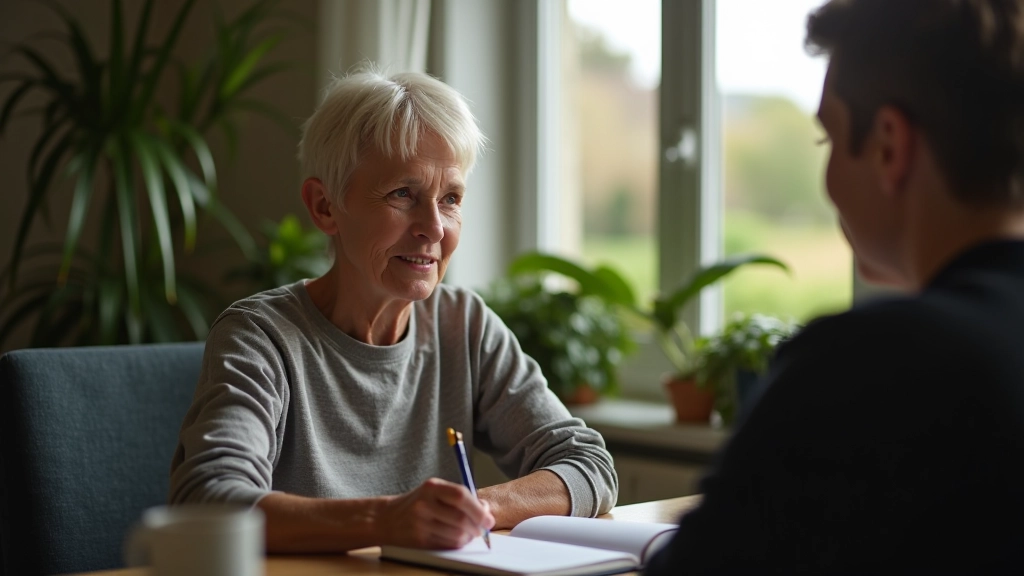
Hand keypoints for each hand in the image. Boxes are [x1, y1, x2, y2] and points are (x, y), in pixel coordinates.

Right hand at [377, 478, 494, 548]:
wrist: (386, 518)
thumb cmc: (417, 503)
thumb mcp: (434, 491)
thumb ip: (459, 497)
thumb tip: (486, 509)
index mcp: (431, 487)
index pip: (461, 496)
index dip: (479, 509)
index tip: (489, 519)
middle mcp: (424, 504)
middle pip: (461, 518)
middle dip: (478, 527)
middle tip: (483, 529)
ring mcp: (420, 523)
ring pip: (456, 535)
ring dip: (468, 537)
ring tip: (468, 533)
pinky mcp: (419, 540)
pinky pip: (447, 545)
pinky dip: (457, 543)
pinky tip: (456, 538)